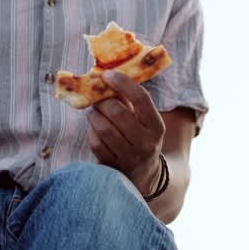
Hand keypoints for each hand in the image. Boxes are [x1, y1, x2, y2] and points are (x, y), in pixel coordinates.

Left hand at [89, 70, 165, 193]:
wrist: (145, 175)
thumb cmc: (141, 138)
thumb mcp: (145, 122)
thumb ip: (129, 101)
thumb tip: (106, 76)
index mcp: (157, 127)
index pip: (141, 99)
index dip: (122, 83)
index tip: (107, 74)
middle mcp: (146, 143)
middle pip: (117, 112)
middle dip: (102, 100)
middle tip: (97, 97)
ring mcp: (129, 157)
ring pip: (103, 127)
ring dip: (94, 115)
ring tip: (95, 112)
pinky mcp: (113, 167)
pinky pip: (95, 142)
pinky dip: (91, 131)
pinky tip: (94, 128)